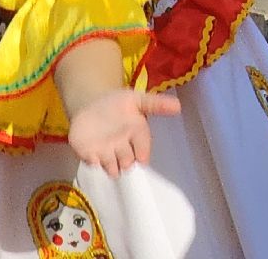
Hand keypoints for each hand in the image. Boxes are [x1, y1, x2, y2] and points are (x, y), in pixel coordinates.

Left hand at [66, 88, 180, 178]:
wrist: (91, 104)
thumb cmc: (118, 103)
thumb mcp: (137, 99)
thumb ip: (156, 104)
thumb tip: (179, 106)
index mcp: (137, 135)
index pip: (143, 147)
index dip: (143, 153)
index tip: (142, 159)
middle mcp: (123, 148)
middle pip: (127, 161)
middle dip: (127, 163)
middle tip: (126, 164)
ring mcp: (105, 153)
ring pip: (111, 166)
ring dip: (112, 168)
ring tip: (112, 168)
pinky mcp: (88, 155)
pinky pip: (91, 163)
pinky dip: (92, 164)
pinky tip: (93, 161)